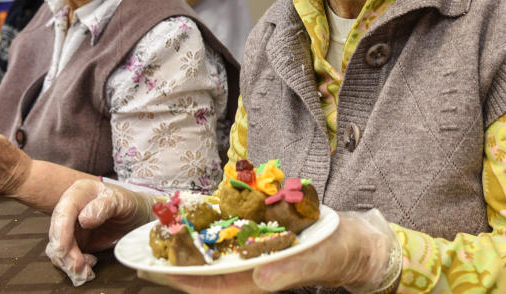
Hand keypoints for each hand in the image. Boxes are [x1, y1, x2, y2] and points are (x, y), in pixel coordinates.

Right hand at [47, 178, 155, 286]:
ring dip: (68, 264)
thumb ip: (104, 206)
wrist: (136, 215)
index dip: (61, 232)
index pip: (63, 213)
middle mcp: (70, 210)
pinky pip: (65, 258)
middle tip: (79, 267)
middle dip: (65, 254)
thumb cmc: (128, 203)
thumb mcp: (121, 201)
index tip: (64, 249)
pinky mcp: (74, 242)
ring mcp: (70, 227)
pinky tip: (88, 267)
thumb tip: (83, 219)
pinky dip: (73, 267)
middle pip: (56, 234)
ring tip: (86, 272)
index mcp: (78, 193)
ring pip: (57, 249)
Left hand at [139, 209, 401, 293]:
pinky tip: (198, 219)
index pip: (217, 286)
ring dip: (192, 248)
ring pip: (218, 256)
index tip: (161, 272)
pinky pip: (233, 238)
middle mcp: (255, 271)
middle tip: (147, 254)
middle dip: (180, 265)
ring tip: (162, 237)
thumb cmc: (341, 251)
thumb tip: (259, 277)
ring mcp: (258, 257)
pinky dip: (214, 230)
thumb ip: (291, 270)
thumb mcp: (320, 257)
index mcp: (263, 280)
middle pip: (210, 273)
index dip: (188, 280)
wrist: (358, 241)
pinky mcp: (264, 241)